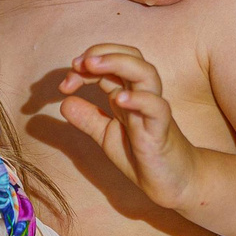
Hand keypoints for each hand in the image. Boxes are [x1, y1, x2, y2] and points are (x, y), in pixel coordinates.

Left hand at [58, 44, 202, 211]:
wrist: (171, 182)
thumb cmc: (143, 155)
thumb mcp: (106, 136)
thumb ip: (88, 118)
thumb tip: (64, 103)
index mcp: (128, 93)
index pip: (110, 64)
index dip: (86, 66)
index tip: (65, 83)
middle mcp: (142, 95)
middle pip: (131, 57)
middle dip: (102, 53)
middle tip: (76, 63)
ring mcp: (153, 110)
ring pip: (146, 73)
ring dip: (118, 63)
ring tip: (93, 66)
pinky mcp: (161, 129)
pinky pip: (156, 107)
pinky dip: (139, 99)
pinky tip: (118, 99)